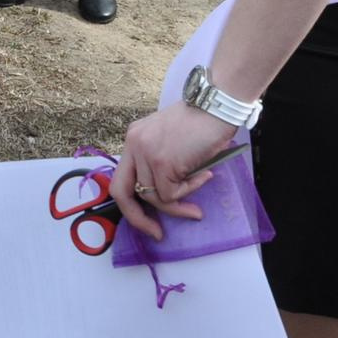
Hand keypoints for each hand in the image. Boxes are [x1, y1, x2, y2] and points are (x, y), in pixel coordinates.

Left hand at [109, 102, 237, 241]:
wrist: (216, 104)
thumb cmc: (202, 122)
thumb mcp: (171, 141)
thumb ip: (161, 162)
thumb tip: (163, 197)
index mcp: (134, 138)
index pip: (121, 178)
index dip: (131, 204)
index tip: (148, 220)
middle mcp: (134, 144)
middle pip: (121, 192)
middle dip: (137, 219)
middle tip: (157, 233)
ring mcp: (145, 152)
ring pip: (154, 197)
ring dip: (179, 202)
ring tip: (201, 184)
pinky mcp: (162, 161)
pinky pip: (172, 194)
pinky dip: (190, 190)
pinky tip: (204, 174)